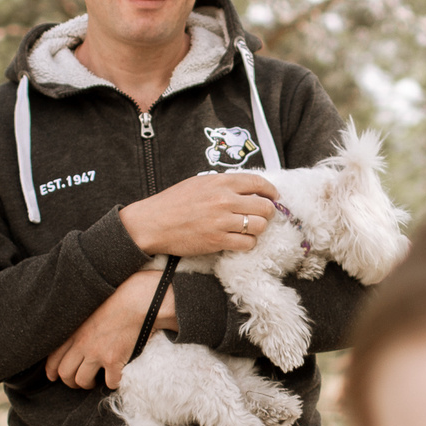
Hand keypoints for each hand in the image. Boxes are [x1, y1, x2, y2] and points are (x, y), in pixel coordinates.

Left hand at [45, 267, 176, 388]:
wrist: (136, 302)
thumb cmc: (116, 305)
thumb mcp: (88, 314)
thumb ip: (78, 329)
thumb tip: (74, 343)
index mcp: (74, 332)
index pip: (53, 358)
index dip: (51, 371)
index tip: (53, 377)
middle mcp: (81, 344)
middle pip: (65, 373)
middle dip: (71, 382)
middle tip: (80, 381)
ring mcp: (97, 353)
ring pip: (83, 381)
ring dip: (89, 385)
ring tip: (96, 381)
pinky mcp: (113, 360)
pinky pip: (109, 382)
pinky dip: (113, 383)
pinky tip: (116, 377)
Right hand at [120, 171, 280, 257]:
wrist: (152, 223)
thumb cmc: (172, 203)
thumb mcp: (198, 183)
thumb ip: (223, 185)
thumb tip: (247, 190)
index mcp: (220, 182)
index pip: (258, 183)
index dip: (271, 191)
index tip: (273, 196)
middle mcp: (224, 200)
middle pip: (264, 207)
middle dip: (267, 213)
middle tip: (261, 216)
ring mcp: (222, 221)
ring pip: (259, 226)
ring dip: (257, 229)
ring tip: (248, 229)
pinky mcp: (217, 241)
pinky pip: (247, 243)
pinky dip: (247, 243)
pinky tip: (239, 240)